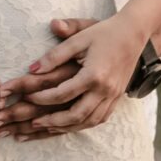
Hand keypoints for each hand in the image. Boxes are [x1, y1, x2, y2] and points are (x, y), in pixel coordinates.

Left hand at [0, 14, 147, 135]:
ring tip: (48, 127)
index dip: (41, 98)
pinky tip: (70, 124)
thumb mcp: (78, 39)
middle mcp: (105, 89)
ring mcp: (113, 96)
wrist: (133, 33)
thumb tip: (32, 69)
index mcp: (93, 74)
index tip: (26, 97)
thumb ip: (54, 55)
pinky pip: (99, 119)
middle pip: (75, 115)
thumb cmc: (103, 32)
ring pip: (89, 121)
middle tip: (33, 122)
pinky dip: (83, 124)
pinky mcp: (117, 98)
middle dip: (52, 121)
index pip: (62, 94)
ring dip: (67, 127)